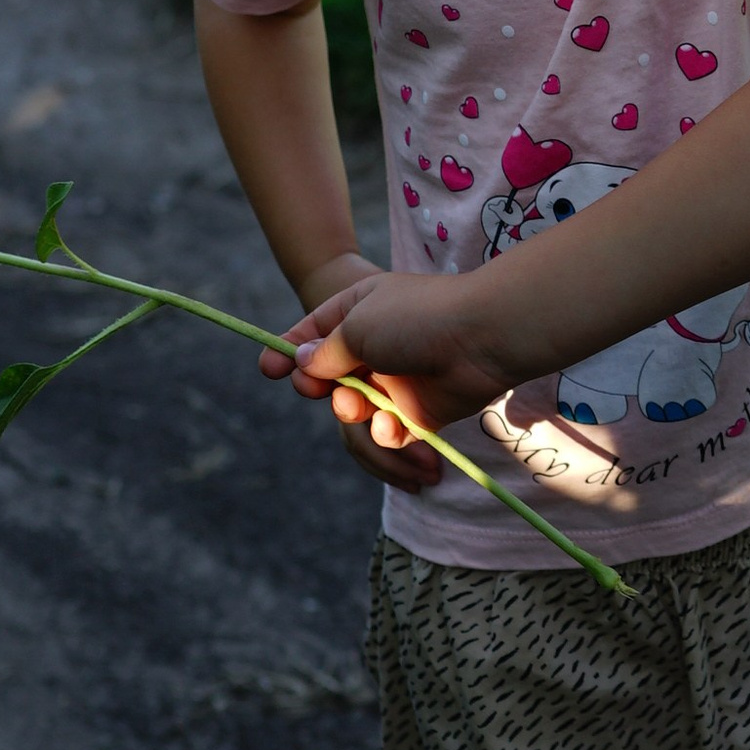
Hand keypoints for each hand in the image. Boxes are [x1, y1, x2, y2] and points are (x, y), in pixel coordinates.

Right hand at [270, 267, 524, 488]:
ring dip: (354, 418)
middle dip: (322, 390)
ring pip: (356, 414)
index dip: (288, 353)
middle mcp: (375, 347)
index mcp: (357, 311)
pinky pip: (387, 434)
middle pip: (330, 380)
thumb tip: (305, 365)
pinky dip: (387, 437)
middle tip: (320, 392)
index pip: (312, 334)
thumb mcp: (357, 326)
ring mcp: (396, 381)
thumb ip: (327, 350)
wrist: (482, 340)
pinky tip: (394, 429)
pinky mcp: (419, 413)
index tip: (268, 370)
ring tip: (365, 412)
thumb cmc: (417, 320)